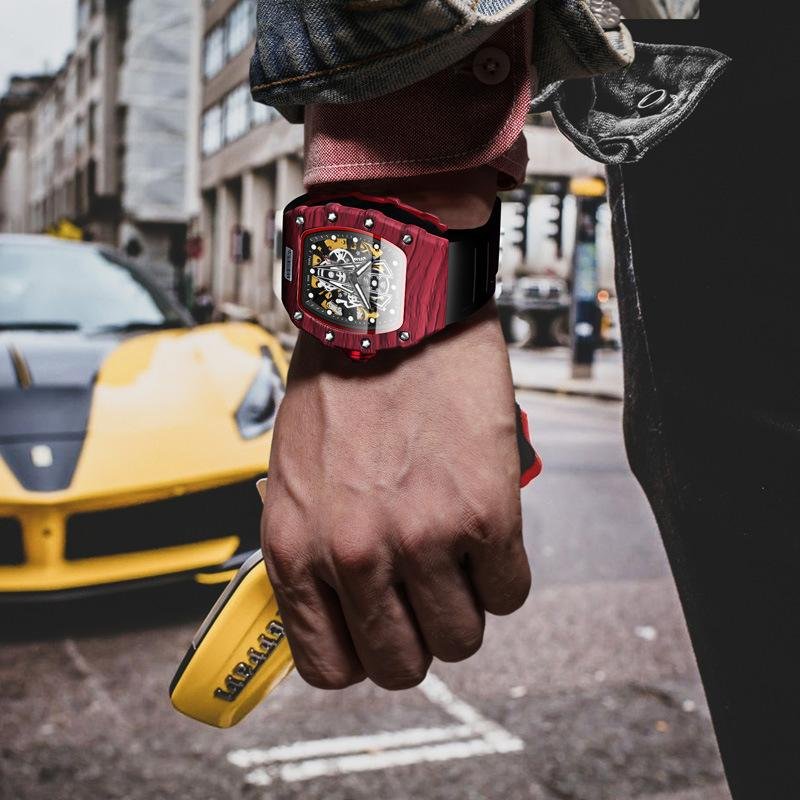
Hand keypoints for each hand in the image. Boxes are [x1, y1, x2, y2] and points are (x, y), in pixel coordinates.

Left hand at [260, 302, 530, 689]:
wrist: (392, 309)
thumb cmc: (342, 382)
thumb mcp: (294, 476)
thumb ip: (311, 548)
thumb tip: (339, 603)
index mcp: (295, 547)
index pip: (329, 663)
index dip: (363, 654)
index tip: (381, 630)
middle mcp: (353, 553)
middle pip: (402, 665)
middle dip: (419, 637)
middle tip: (428, 595)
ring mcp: (421, 538)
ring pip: (462, 638)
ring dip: (464, 604)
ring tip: (458, 556)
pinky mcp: (484, 515)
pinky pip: (509, 592)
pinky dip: (502, 571)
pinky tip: (487, 531)